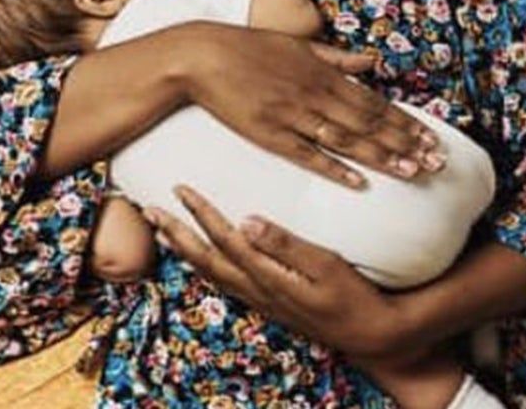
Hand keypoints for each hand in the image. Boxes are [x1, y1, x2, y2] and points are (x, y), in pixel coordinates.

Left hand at [142, 185, 412, 359]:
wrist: (375, 337)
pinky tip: (203, 258)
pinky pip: (226, 283)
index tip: (180, 187)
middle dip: (176, 233)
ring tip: (164, 230)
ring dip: (185, 249)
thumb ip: (286, 244)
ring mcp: (262, 300)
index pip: (225, 239)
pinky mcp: (271, 303)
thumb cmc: (356, 296)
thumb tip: (246, 220)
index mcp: (267, 276)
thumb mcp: (327, 266)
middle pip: (206, 259)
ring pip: (212, 273)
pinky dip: (205, 267)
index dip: (200, 212)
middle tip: (150, 209)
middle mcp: (257, 290)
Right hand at [180, 22, 443, 186]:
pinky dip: (334, 168)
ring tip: (412, 173)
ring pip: (346, 140)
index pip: (373, 102)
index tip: (432, 137)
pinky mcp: (269, 134)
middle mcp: (314, 94)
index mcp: (322, 73)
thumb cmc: (247, 47)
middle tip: (437, 163)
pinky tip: (358, 182)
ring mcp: (292, 115)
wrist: (201, 57)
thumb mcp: (297, 45)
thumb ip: (336, 57)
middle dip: (406, 143)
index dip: (405, 121)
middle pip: (368, 123)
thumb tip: (372, 61)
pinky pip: (308, 154)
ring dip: (381, 157)